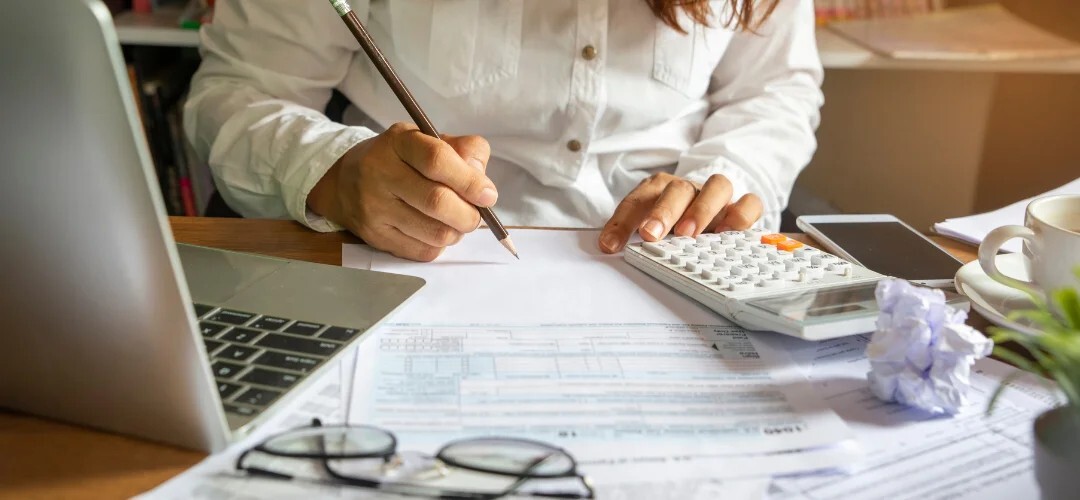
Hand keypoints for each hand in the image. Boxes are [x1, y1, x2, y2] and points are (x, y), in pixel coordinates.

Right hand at [308, 123, 496, 261]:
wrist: (346, 182)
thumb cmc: (401, 160)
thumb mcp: (430, 141)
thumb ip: (464, 152)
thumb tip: (483, 185)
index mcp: (399, 142)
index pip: (437, 160)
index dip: (469, 181)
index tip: (488, 195)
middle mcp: (380, 172)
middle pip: (437, 201)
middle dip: (469, 214)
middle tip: (476, 215)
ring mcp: (374, 207)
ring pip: (434, 232)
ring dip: (456, 232)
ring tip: (456, 222)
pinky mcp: (375, 236)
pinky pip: (423, 252)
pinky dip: (439, 245)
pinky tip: (435, 230)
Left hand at [598, 173, 762, 252]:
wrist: (707, 209)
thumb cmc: (672, 222)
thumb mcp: (648, 228)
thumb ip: (631, 236)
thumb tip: (609, 249)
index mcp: (659, 189)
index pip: (637, 200)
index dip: (621, 222)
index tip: (610, 245)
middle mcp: (689, 189)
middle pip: (678, 189)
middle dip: (663, 212)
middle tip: (650, 234)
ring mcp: (717, 196)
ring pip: (717, 186)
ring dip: (702, 209)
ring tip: (689, 234)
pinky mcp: (741, 207)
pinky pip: (750, 202)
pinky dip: (741, 214)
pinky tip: (728, 233)